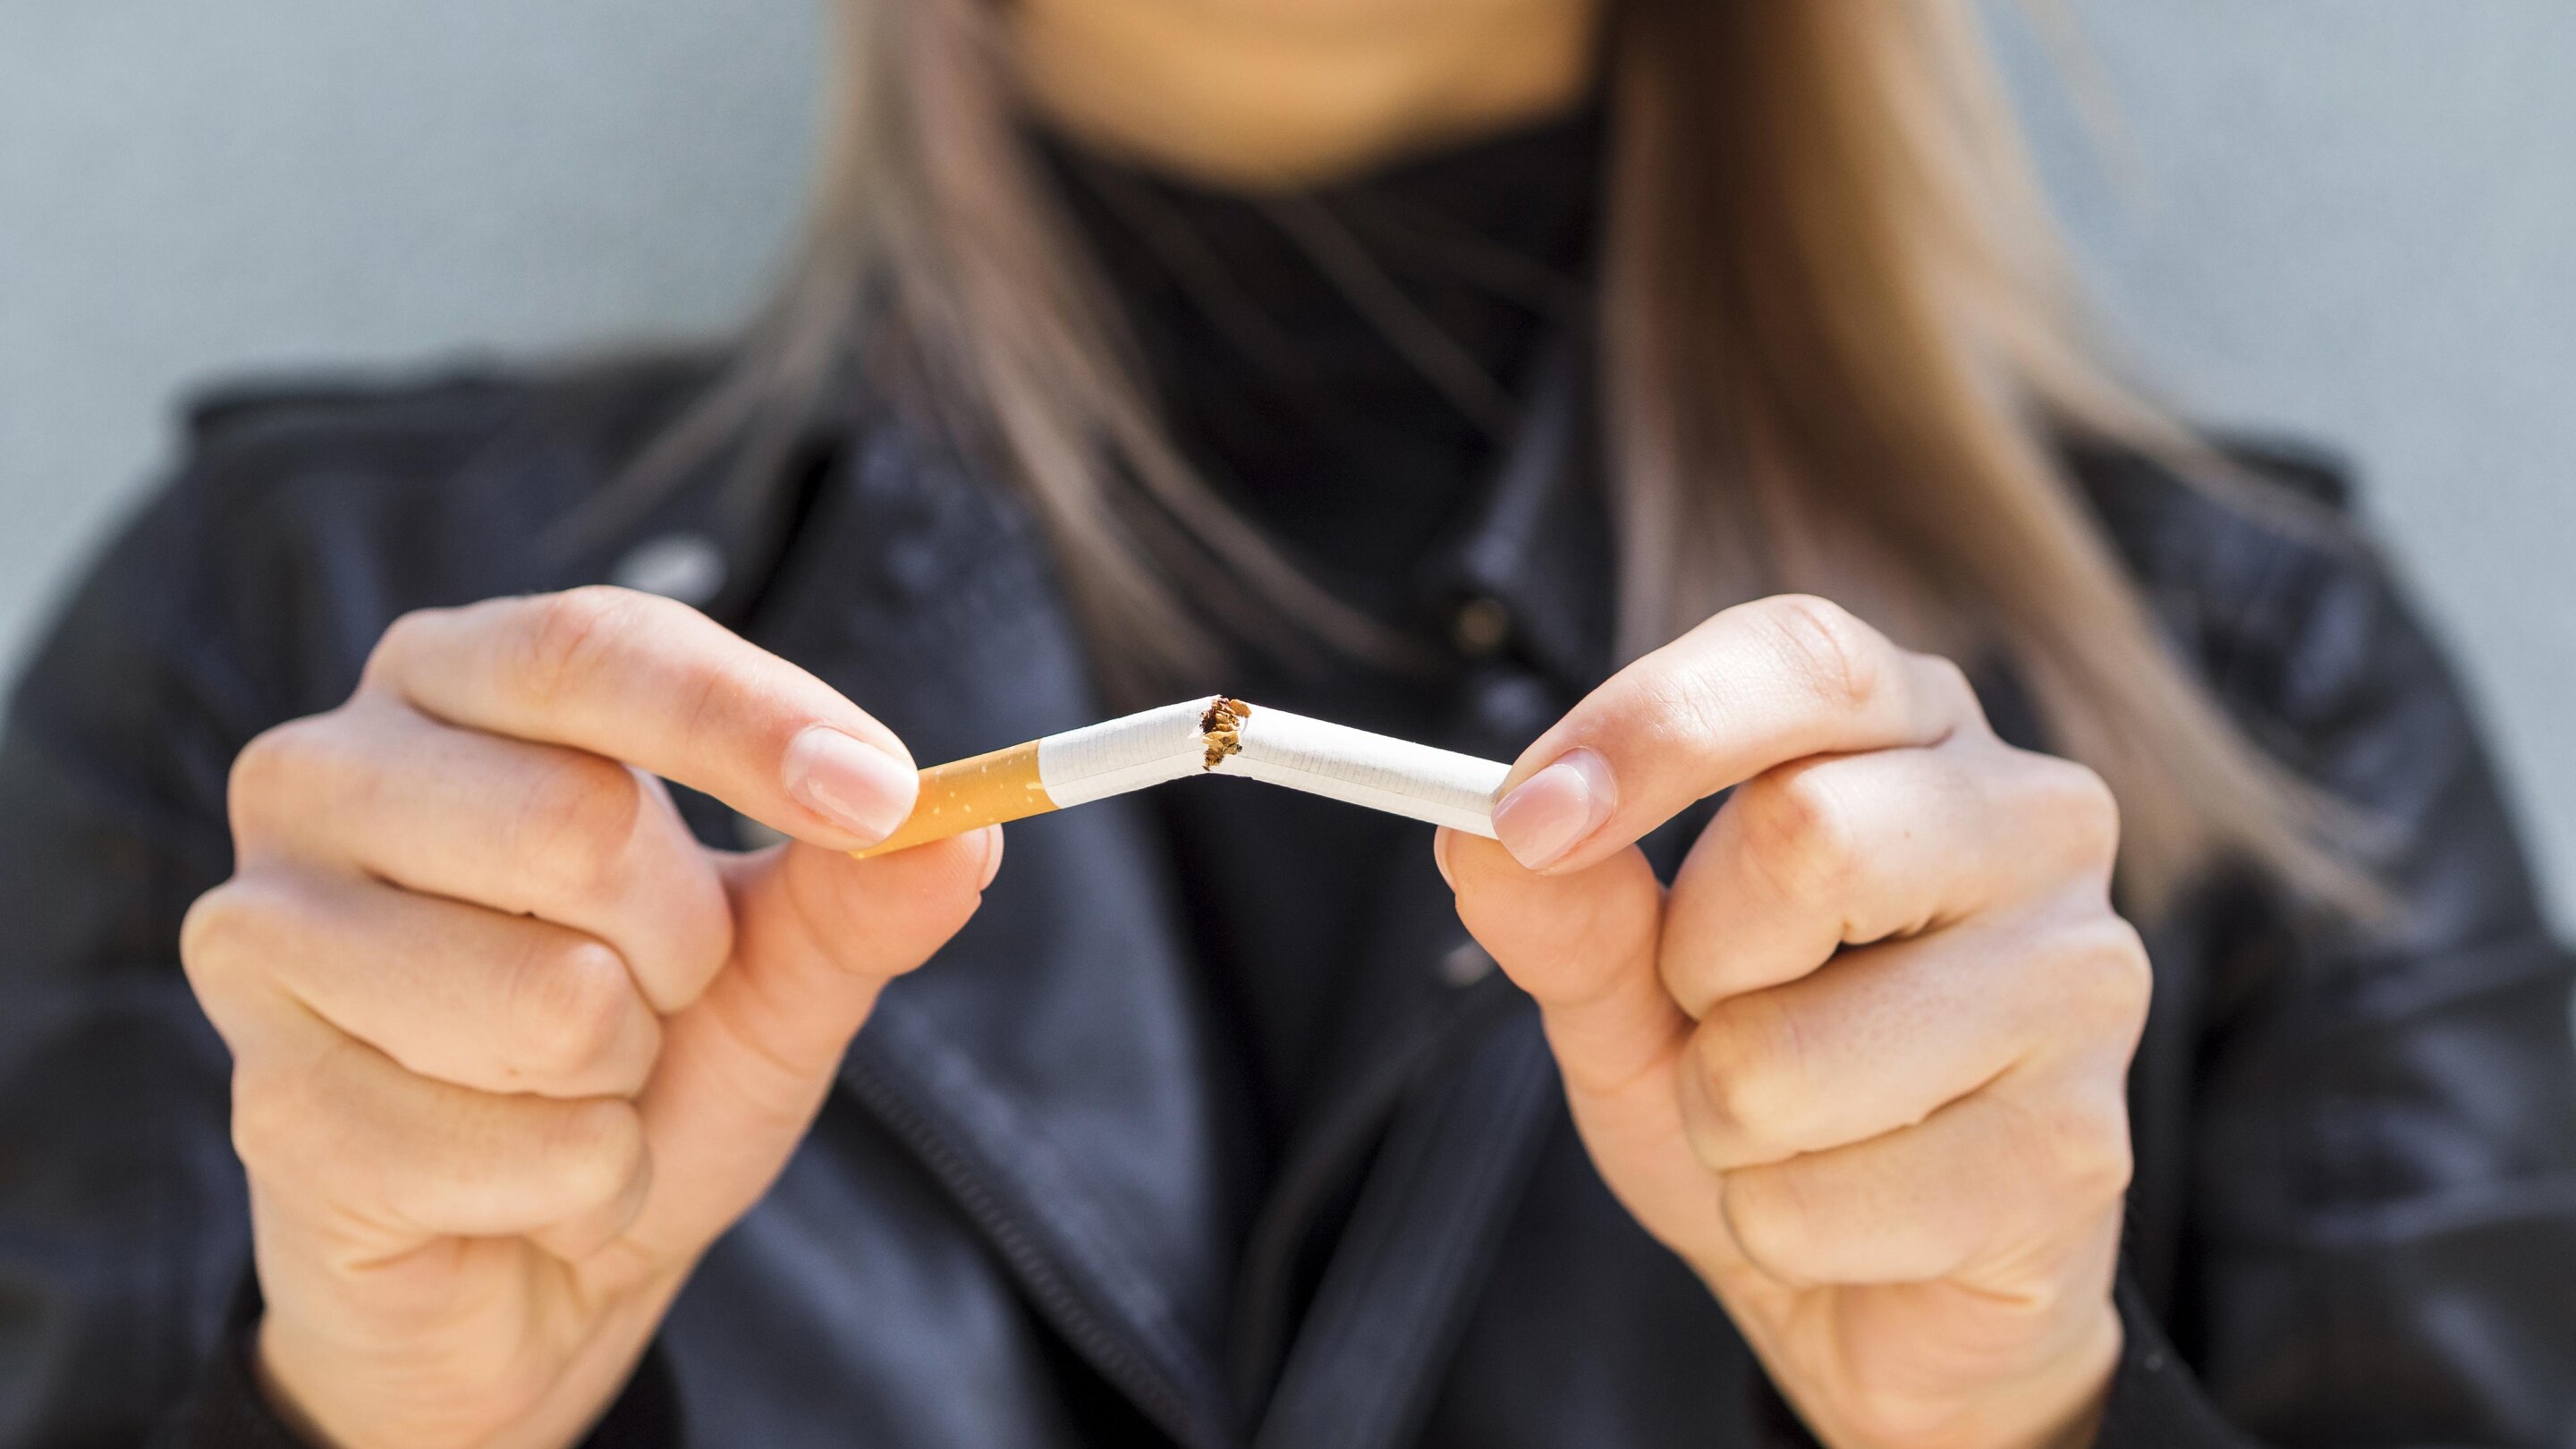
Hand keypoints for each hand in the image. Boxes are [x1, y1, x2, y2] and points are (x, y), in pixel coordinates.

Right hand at [181, 587, 996, 1448]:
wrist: (525, 1264)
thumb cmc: (641, 1066)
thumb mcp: (777, 966)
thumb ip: (861, 889)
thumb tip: (968, 831)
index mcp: (450, 684)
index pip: (596, 646)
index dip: (750, 721)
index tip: (886, 795)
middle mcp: (325, 772)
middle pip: (577, 821)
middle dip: (684, 948)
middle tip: (661, 995)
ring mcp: (267, 931)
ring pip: (549, 1000)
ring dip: (624, 1078)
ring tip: (580, 1084)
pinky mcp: (266, 1096)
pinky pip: (503, 1147)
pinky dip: (575, 1183)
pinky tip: (522, 1177)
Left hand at [1440, 596, 2146, 1448]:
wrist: (1881, 1296)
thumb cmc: (1763, 1095)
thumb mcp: (1629, 992)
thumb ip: (1565, 911)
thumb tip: (1475, 838)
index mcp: (1916, 733)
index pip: (1804, 660)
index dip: (1654, 728)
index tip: (1526, 818)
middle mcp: (2032, 820)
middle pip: (1811, 834)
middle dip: (1696, 963)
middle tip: (1713, 1011)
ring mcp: (2081, 980)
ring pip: (1789, 1050)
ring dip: (1723, 1120)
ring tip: (1790, 1125)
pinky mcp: (2084, 1146)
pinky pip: (1825, 1199)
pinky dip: (1778, 1224)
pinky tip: (1857, 1211)